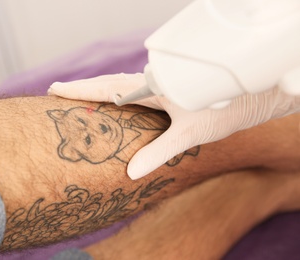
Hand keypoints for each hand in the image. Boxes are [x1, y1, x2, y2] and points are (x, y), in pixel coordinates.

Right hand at [48, 73, 299, 179]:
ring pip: (120, 84)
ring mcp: (158, 83)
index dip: (80, 90)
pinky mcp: (163, 88)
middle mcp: (153, 80)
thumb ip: (158, 152)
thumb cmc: (221, 112)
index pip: (108, 87)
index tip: (55, 89)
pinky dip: (115, 95)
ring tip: (75, 97)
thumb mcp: (188, 135)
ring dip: (97, 90)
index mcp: (154, 86)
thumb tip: (131, 173)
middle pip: (109, 82)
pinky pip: (132, 89)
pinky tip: (109, 103)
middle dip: (83, 88)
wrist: (250, 97)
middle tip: (56, 92)